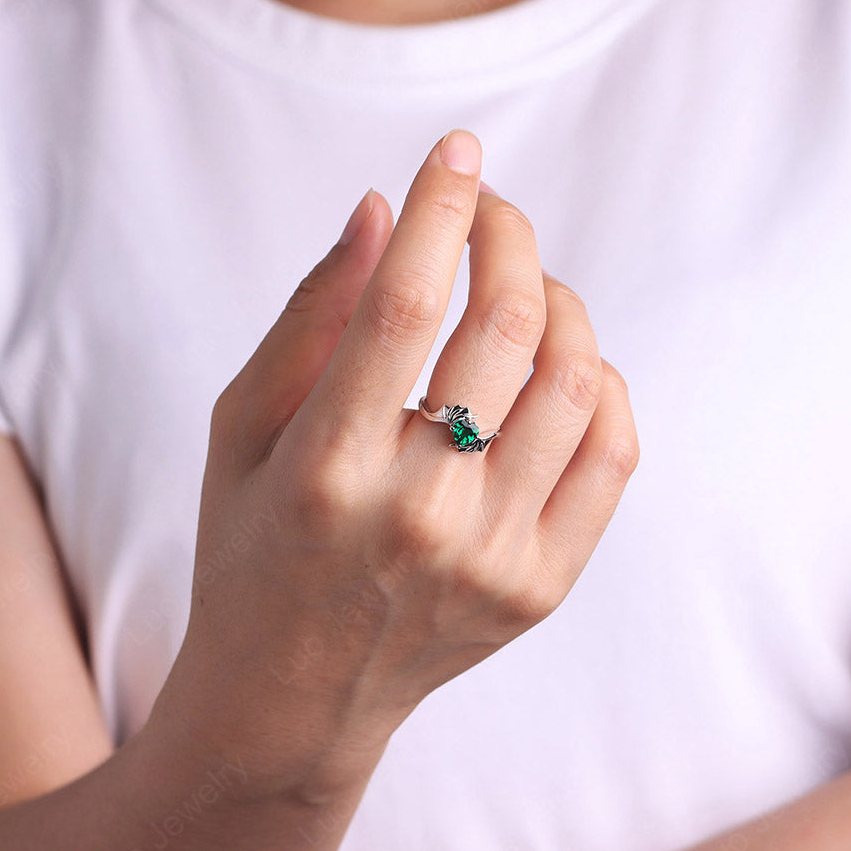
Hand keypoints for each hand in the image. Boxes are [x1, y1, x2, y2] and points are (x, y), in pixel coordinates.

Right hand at [161, 130, 638, 802]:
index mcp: (324, 469)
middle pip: (503, 328)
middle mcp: (417, 516)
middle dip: (507, 236)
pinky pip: (611, 452)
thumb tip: (377, 210)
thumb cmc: (250, 550)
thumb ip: (308, 318)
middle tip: (488, 210)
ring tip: (522, 289)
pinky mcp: (539, 588)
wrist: (292, 698)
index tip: (456, 152)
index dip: (438, 206)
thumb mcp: (239, 431)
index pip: (402, 302)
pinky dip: (599, 381)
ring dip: (557, 301)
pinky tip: (560, 365)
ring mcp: (491, 559)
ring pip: (574, 380)